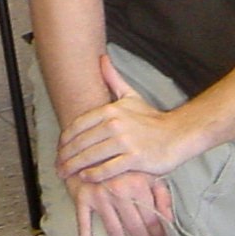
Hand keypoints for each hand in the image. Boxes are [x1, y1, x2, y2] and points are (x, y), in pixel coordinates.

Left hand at [56, 54, 190, 183]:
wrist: (178, 134)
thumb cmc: (152, 119)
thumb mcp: (130, 96)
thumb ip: (112, 78)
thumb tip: (101, 57)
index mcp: (110, 110)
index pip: (78, 125)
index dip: (65, 139)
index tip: (59, 149)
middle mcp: (115, 125)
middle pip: (81, 142)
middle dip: (66, 156)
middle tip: (57, 166)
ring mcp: (125, 142)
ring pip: (91, 156)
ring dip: (75, 167)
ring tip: (66, 174)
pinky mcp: (135, 159)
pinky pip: (108, 169)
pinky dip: (94, 174)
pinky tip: (85, 177)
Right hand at [69, 167, 173, 235]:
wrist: (89, 143)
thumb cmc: (121, 160)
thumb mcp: (146, 171)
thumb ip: (162, 195)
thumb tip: (169, 221)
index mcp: (137, 183)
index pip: (152, 217)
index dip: (158, 233)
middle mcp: (118, 190)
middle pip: (135, 227)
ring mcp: (98, 195)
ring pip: (114, 230)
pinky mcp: (81, 197)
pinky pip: (83, 224)